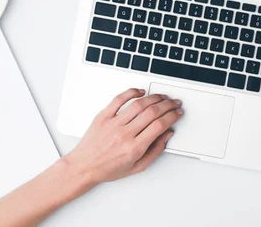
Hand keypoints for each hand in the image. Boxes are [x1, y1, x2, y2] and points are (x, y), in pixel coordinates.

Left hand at [64, 88, 182, 187]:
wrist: (84, 167)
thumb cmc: (108, 168)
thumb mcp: (137, 167)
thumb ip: (155, 151)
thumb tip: (167, 134)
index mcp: (134, 148)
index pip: (159, 126)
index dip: (172, 116)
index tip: (177, 113)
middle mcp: (124, 134)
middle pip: (152, 112)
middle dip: (168, 105)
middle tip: (174, 103)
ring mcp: (113, 124)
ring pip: (139, 104)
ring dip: (154, 98)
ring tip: (162, 97)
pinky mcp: (103, 116)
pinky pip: (119, 99)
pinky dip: (132, 92)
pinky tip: (141, 92)